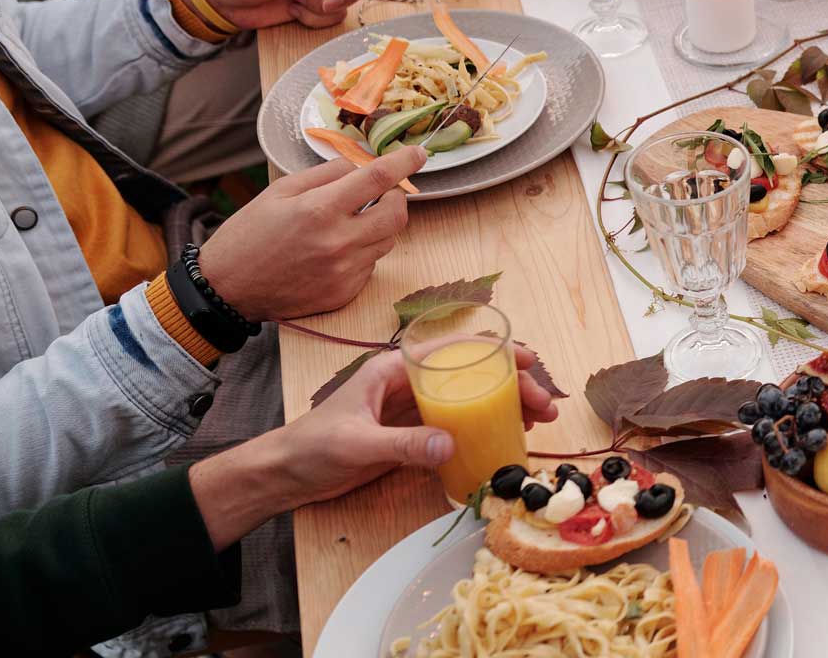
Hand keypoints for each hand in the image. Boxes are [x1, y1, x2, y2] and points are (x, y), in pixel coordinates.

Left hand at [189, 348, 559, 548]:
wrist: (283, 476)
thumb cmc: (310, 448)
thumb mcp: (356, 444)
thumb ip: (402, 443)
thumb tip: (451, 443)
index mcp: (393, 370)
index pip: (452, 351)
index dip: (494, 352)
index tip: (529, 362)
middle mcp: (408, 384)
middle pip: (469, 375)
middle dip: (511, 384)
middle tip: (544, 406)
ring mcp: (412, 410)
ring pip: (469, 400)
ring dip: (504, 405)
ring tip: (537, 421)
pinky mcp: (412, 435)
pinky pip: (458, 425)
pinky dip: (485, 428)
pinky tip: (506, 438)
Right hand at [198, 146, 426, 321]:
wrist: (227, 289)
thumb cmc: (249, 234)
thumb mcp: (280, 191)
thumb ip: (326, 175)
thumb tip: (361, 165)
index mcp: (320, 210)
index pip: (378, 178)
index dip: (404, 162)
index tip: (418, 154)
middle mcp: (339, 242)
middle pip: (397, 213)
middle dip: (396, 197)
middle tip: (379, 193)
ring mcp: (345, 271)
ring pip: (387, 240)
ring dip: (378, 226)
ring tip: (347, 224)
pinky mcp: (345, 293)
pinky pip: (371, 264)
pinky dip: (361, 252)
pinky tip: (333, 252)